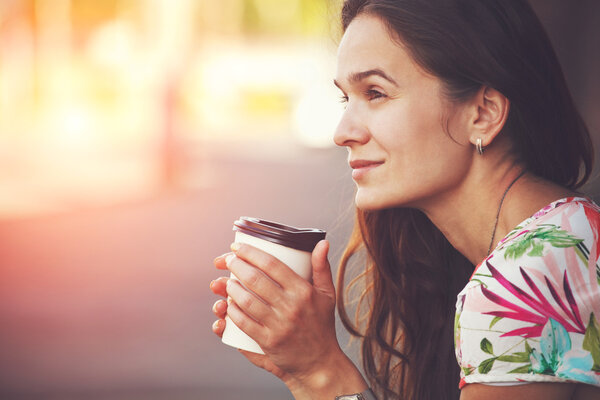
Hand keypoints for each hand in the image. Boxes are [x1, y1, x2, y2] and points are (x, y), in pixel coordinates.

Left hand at [210, 240, 367, 397]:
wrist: (320, 362)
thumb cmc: (321, 325)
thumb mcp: (327, 294)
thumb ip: (322, 267)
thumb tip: (322, 242)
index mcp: (304, 291)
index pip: (272, 264)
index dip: (251, 253)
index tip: (237, 247)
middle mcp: (291, 306)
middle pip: (255, 279)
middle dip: (236, 266)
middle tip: (229, 260)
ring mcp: (279, 325)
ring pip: (247, 301)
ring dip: (231, 288)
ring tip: (226, 280)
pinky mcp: (269, 342)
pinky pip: (244, 323)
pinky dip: (232, 312)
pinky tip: (228, 304)